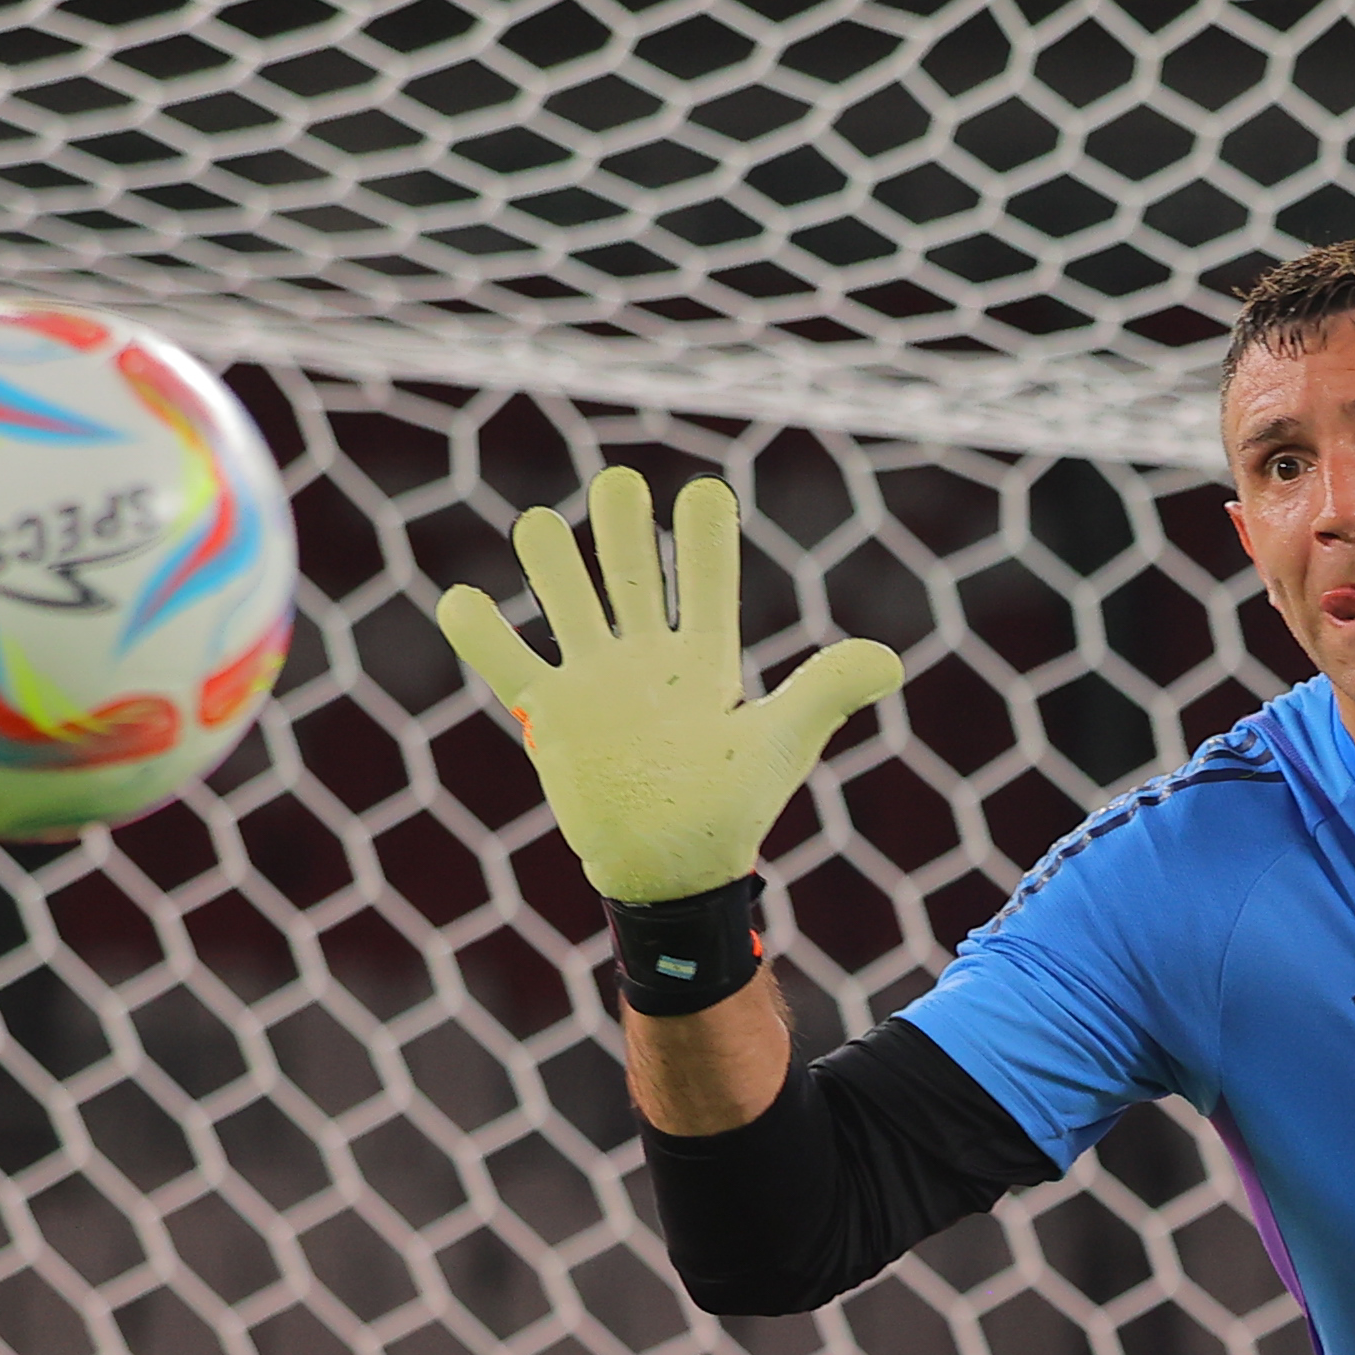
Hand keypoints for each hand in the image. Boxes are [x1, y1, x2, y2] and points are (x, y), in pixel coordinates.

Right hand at [429, 467, 901, 904]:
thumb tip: (891, 660)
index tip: (705, 493)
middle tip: (621, 486)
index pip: (703, 576)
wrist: (674, 868)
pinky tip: (463, 600)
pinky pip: (506, 661)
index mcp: (703, 653)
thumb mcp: (781, 744)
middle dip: (620, 523)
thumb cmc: (732, 804)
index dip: (703, 534)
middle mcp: (645, 652)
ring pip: (562, 594)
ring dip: (547, 557)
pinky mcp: (551, 712)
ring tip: (542, 528)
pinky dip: (480, 632)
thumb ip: (825, 692)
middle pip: (625, 565)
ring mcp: (594, 677)